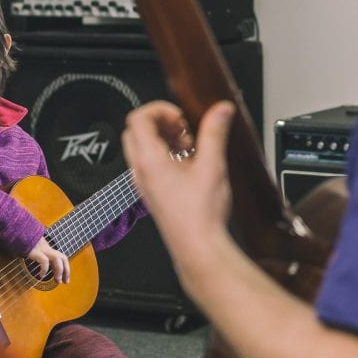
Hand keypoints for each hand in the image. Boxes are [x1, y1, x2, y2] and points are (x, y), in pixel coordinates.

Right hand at [27, 237, 69, 283]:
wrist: (17, 233)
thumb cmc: (24, 243)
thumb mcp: (34, 250)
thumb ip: (40, 256)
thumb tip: (44, 269)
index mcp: (48, 248)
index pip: (61, 257)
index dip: (66, 268)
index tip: (65, 279)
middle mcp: (47, 248)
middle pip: (62, 257)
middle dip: (66, 270)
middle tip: (65, 282)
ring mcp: (42, 249)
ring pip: (56, 258)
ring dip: (59, 270)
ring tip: (57, 280)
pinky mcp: (35, 251)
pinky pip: (44, 261)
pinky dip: (45, 269)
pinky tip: (41, 275)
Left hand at [122, 100, 234, 273]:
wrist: (199, 248)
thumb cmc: (200, 216)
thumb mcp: (213, 165)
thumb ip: (215, 132)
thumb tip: (220, 110)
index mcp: (149, 160)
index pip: (138, 118)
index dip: (160, 109)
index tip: (180, 116)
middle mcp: (141, 172)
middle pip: (137, 131)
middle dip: (161, 123)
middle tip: (183, 128)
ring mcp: (145, 184)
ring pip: (143, 148)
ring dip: (165, 139)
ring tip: (190, 146)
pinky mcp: (153, 193)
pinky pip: (151, 164)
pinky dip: (167, 155)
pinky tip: (190, 163)